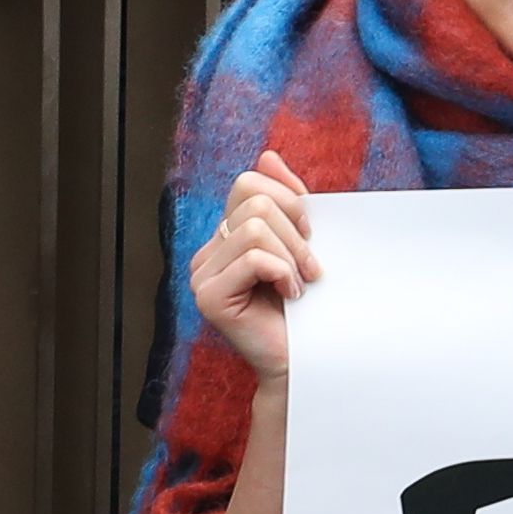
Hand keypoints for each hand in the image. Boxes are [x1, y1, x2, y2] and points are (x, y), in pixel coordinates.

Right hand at [190, 148, 318, 386]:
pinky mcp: (209, 296)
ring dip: (292, 256)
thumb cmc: (310, 305)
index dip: (289, 202)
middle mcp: (208, 251)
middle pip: (253, 203)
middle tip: (310, 267)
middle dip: (295, 233)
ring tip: (300, 284)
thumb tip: (268, 155)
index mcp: (226, 235)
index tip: (310, 237)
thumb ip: (287, 200)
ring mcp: (202, 274)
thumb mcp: (303, 242)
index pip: (249, 184)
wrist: (309, 358)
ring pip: (254, 229)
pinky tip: (290, 297)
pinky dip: (283, 274)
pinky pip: (253, 259)